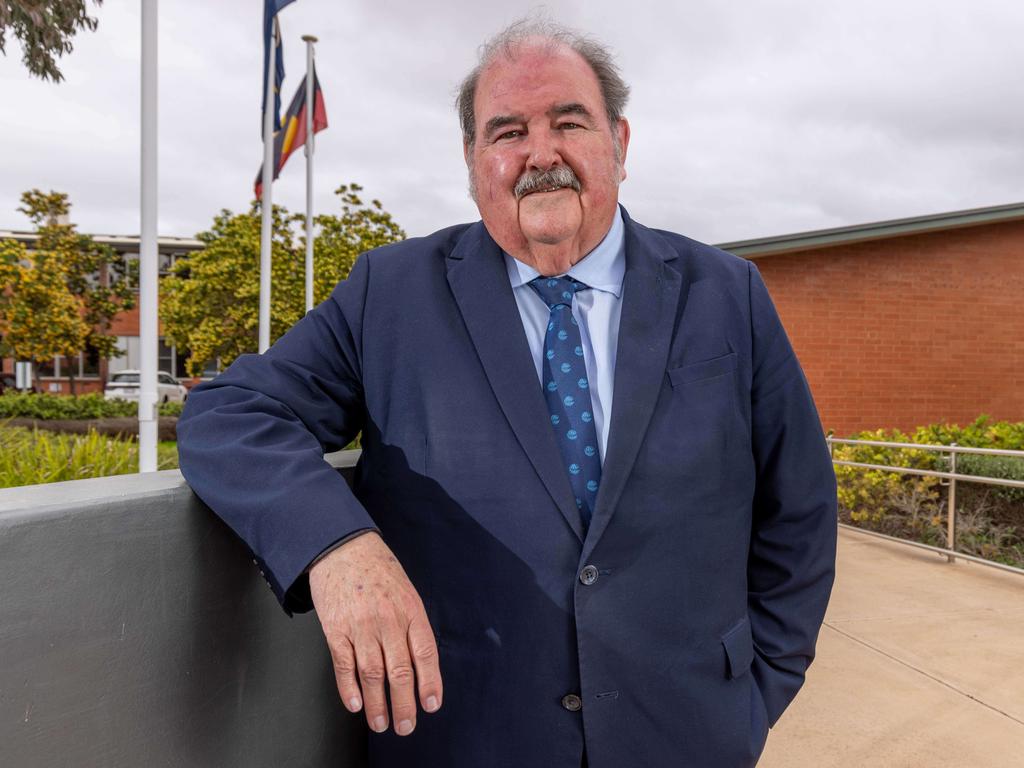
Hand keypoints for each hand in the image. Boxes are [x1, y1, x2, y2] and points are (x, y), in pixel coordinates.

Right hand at [309, 531, 442, 735]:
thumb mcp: (406, 590)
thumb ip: (412, 624)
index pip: (425, 653)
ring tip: (381, 723)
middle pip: (399, 671)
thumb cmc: (377, 569)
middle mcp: (387, 619)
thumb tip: (421, 664)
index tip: (431, 705)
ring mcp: (360, 625)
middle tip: (406, 726)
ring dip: (377, 704)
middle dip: (404, 704)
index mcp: (410, 609)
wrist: (341, 547)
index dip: (430, 682)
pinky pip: (344, 664)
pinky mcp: (335, 629)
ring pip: (372, 674)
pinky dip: (349, 688)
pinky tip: (356, 704)